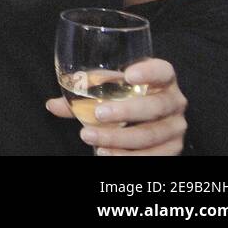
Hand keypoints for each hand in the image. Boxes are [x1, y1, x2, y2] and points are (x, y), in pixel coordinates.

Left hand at [47, 58, 186, 154]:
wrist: (143, 120)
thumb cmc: (122, 97)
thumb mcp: (106, 91)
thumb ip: (82, 95)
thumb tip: (52, 105)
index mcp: (161, 79)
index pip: (162, 71)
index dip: (149, 72)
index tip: (128, 75)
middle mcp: (174, 101)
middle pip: (155, 106)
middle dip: (125, 111)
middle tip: (98, 114)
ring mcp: (176, 126)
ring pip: (150, 135)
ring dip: (119, 139)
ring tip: (91, 137)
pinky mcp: (173, 147)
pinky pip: (153, 155)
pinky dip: (128, 156)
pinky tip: (107, 154)